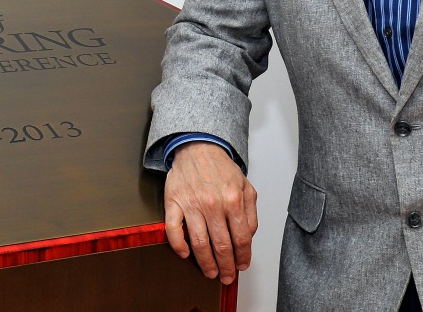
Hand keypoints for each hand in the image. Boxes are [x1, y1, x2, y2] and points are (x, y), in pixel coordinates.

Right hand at [163, 141, 257, 283]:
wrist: (197, 147)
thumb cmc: (220, 168)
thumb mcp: (245, 187)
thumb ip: (250, 213)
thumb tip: (247, 238)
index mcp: (232, 200)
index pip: (240, 238)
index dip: (242, 257)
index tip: (242, 265)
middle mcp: (212, 203)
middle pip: (221, 245)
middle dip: (226, 266)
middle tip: (227, 276)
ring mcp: (191, 204)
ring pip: (199, 243)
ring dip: (206, 263)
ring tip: (210, 272)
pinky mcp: (173, 202)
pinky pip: (173, 229)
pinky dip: (178, 246)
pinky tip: (184, 254)